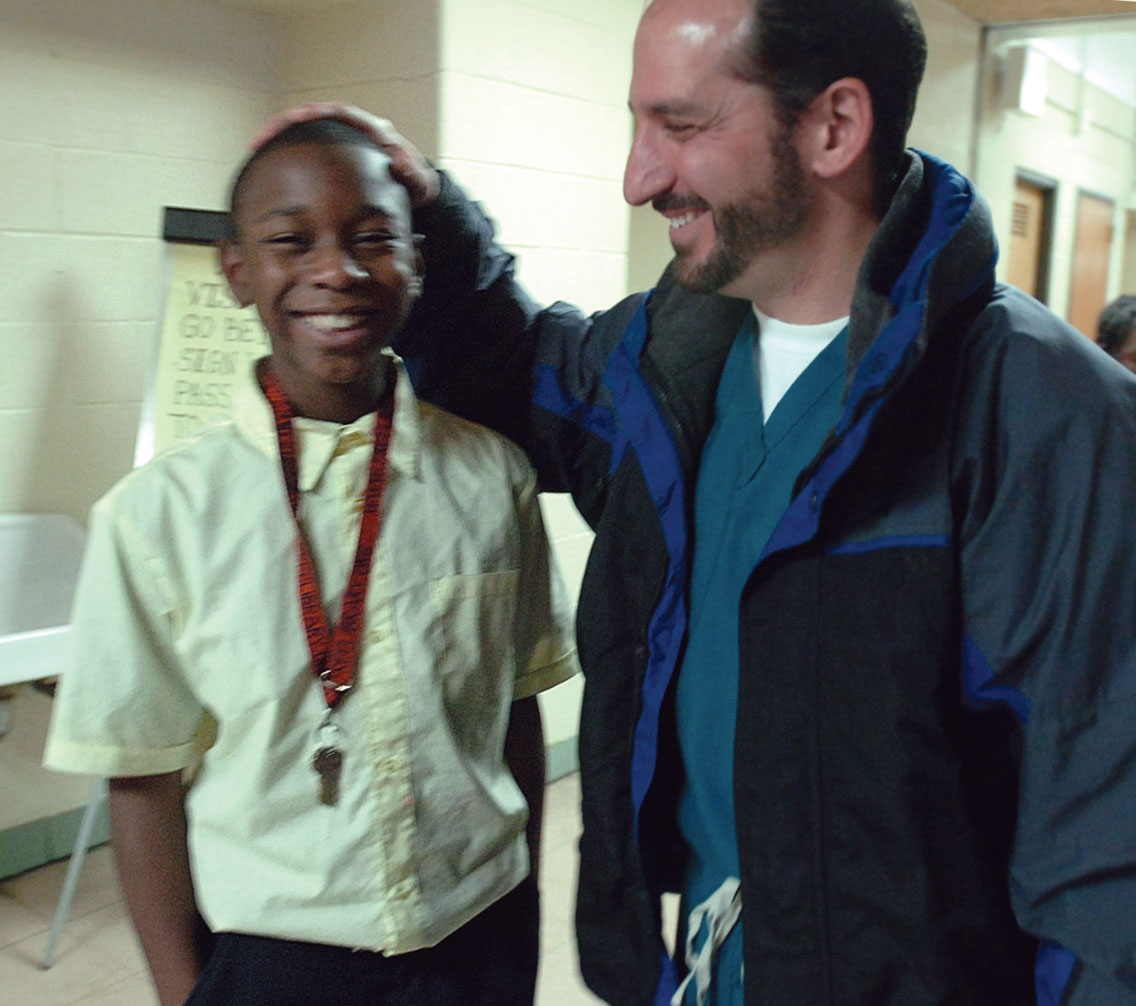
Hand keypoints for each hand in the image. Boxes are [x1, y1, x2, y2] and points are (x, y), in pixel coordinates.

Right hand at [250, 102, 440, 205]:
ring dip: (280, 138)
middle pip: (312, 117)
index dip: (313, 113)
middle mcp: (354, 129)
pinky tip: (270, 166)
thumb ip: (413, 173)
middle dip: (284, 124)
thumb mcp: (418, 182)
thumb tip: (402, 160)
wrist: (414, 191)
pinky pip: (307, 149)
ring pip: (306, 133)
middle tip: (261, 138)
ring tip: (257, 148)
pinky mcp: (334, 156)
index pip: (337, 113)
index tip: (294, 118)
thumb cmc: (416, 184)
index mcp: (371, 129)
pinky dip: (289, 154)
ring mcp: (342, 141)